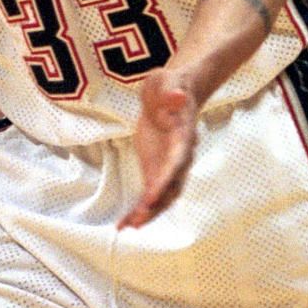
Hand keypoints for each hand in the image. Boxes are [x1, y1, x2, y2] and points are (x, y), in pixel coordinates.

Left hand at [118, 67, 198, 228]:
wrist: (172, 91)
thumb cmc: (169, 85)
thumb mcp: (167, 81)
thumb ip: (170, 91)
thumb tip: (178, 97)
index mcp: (183, 136)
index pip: (177, 161)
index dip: (166, 179)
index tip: (152, 195)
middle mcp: (180, 156)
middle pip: (173, 186)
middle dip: (156, 205)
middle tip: (137, 220)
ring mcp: (168, 165)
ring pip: (164, 196)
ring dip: (148, 213)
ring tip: (128, 226)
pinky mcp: (156, 169)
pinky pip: (151, 194)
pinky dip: (140, 209)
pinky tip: (125, 223)